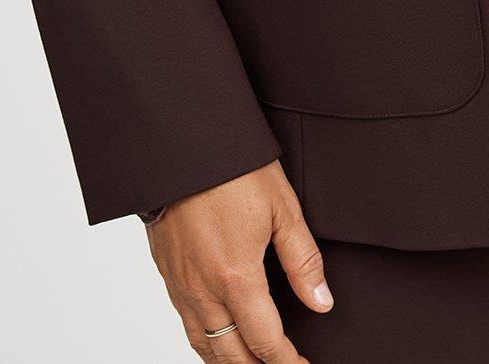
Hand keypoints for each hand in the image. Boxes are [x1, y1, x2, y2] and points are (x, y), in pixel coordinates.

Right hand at [144, 161, 331, 361]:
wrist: (181, 146)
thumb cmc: (233, 169)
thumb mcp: (282, 208)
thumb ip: (303, 260)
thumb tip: (321, 302)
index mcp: (236, 277)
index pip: (265, 341)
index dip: (287, 362)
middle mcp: (204, 291)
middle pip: (233, 356)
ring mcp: (181, 287)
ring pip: (205, 347)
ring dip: (231, 362)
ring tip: (255, 363)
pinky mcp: (167, 276)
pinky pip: (187, 326)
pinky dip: (206, 344)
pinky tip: (220, 339)